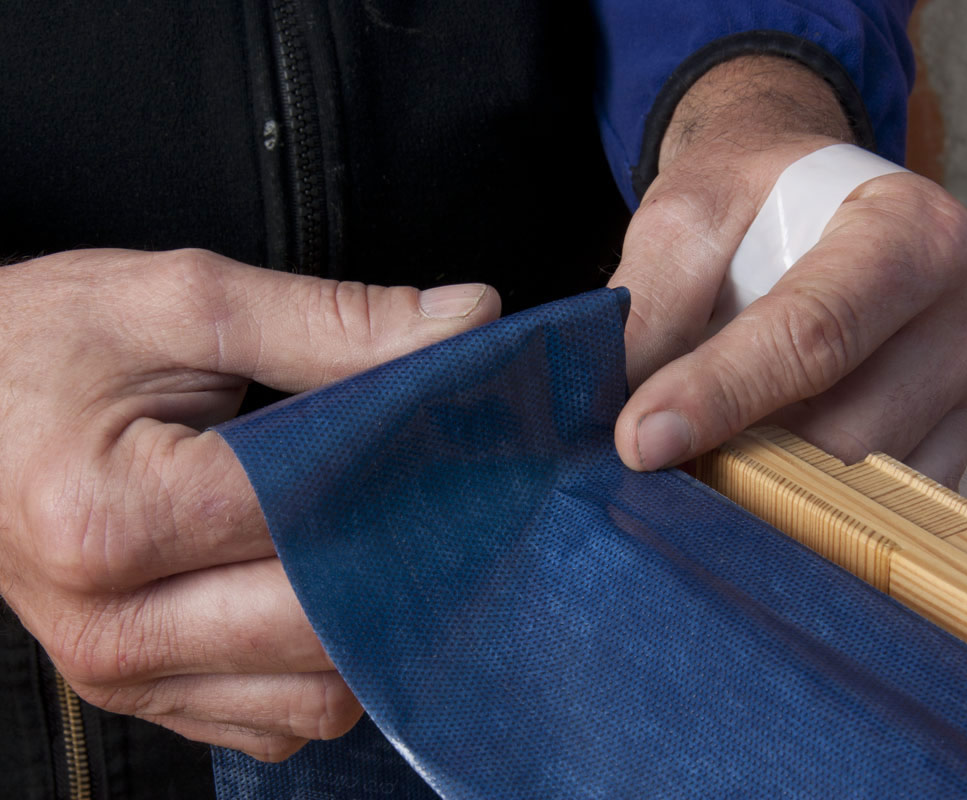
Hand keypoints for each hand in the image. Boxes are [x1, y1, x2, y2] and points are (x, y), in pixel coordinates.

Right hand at [0, 248, 498, 759]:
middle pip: (324, 623)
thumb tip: (469, 322)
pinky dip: (326, 669)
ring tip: (391, 541)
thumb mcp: (183, 302)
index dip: (410, 471)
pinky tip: (331, 595)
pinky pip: (280, 721)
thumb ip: (334, 321)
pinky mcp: (146, 698)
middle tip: (447, 490)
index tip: (467, 434)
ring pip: (318, 697)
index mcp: (110, 518)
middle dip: (406, 556)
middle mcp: (111, 625)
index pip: (315, 516)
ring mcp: (125, 678)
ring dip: (374, 627)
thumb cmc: (50, 344)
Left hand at [611, 56, 966, 488]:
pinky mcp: (957, 446)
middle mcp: (965, 315)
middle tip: (660, 461)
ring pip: (861, 489)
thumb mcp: (684, 224)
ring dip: (769, 490)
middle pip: (843, 432)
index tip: (640, 441)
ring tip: (709, 455)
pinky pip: (878, 514)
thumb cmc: (748, 205)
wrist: (803, 202)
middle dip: (739, 457)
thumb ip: (652, 312)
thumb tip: (632, 427)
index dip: (719, 395)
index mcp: (911, 234)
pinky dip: (808, 511)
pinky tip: (759, 477)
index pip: (815, 335)